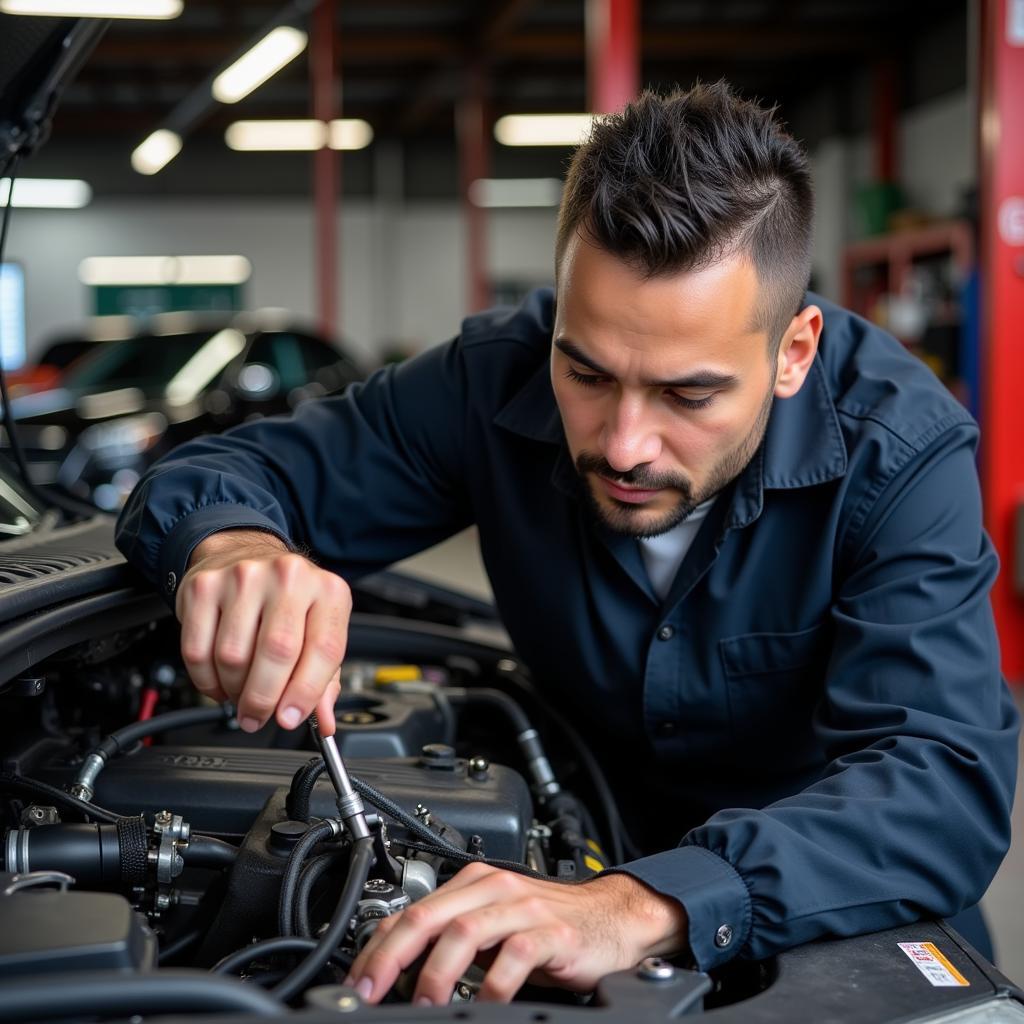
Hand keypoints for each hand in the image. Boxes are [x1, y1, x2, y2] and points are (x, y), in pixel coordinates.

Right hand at [175, 529, 349, 734]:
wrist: (243, 552)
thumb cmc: (287, 598)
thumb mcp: (317, 629)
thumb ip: (324, 679)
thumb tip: (324, 722)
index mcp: (328, 591)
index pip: (324, 649)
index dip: (306, 693)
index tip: (290, 718)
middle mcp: (289, 577)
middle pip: (276, 653)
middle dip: (264, 699)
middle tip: (258, 717)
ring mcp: (244, 578)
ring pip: (233, 657)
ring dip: (235, 690)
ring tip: (241, 694)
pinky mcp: (204, 587)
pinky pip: (197, 651)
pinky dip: (206, 680)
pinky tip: (219, 682)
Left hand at [346, 862, 687, 1004]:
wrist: (610, 918)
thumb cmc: (547, 925)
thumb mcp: (490, 928)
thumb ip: (449, 940)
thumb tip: (394, 969)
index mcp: (472, 883)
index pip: (411, 911)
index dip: (377, 949)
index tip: (358, 984)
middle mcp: (494, 888)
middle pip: (428, 916)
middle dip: (391, 957)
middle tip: (371, 991)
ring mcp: (523, 908)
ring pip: (465, 932)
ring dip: (436, 973)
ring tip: (424, 1004)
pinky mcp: (553, 933)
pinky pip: (516, 955)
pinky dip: (494, 984)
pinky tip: (485, 1003)